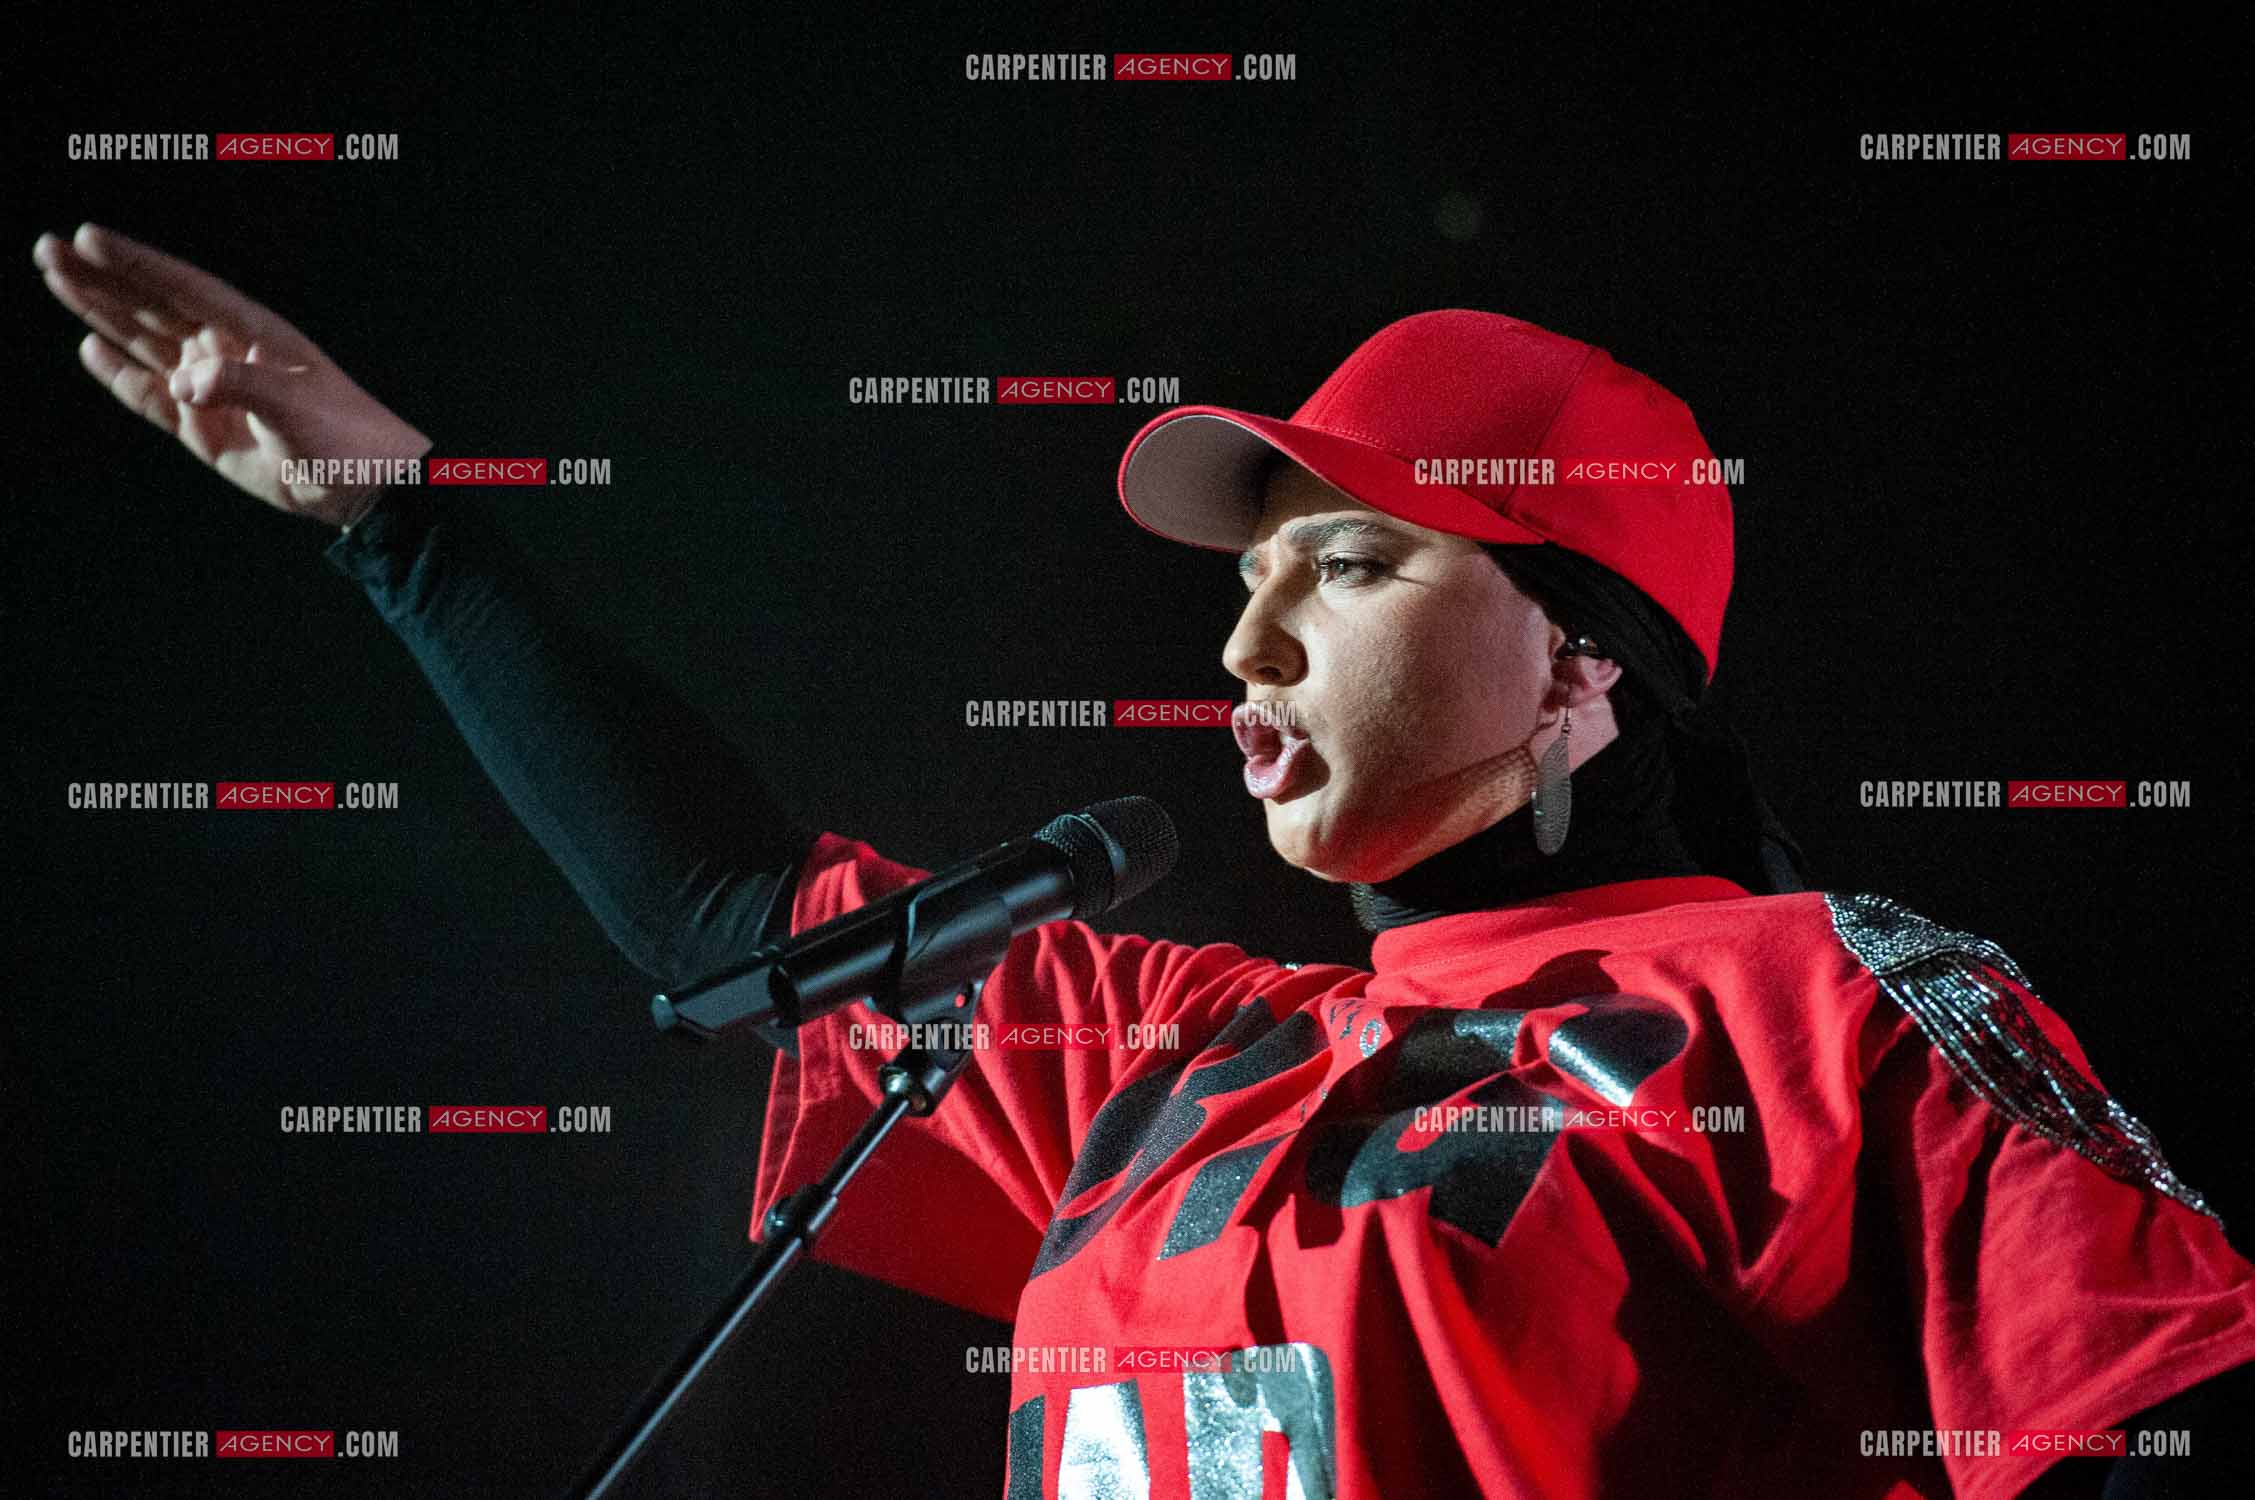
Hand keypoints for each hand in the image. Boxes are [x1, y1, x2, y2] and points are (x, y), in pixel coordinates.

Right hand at [34, 223, 432, 528]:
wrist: (365, 485)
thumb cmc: (345, 438)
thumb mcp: (296, 409)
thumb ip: (240, 386)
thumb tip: (181, 382)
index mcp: (255, 333)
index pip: (185, 287)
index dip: (137, 263)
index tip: (89, 236)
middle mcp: (226, 352)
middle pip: (152, 307)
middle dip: (101, 279)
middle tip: (48, 249)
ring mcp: (211, 390)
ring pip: (144, 343)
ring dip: (101, 314)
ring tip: (56, 279)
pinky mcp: (203, 430)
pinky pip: (151, 397)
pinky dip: (122, 376)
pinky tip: (91, 349)